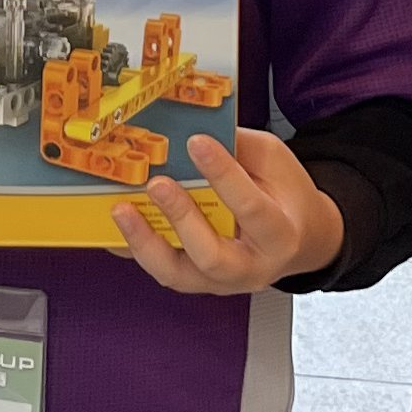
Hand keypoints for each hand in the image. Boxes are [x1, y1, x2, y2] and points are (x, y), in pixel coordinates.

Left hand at [114, 129, 342, 293]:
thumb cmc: (285, 197)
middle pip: (211, 255)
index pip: (252, 209)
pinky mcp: (196, 282)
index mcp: (280, 235)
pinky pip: (158, 270)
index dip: (223, 176)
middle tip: (157, 183)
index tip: (197, 144)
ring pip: (177, 274)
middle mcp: (250, 267)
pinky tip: (112, 229)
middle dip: (180, 217)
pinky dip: (132, 250)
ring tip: (122, 209)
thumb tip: (193, 128)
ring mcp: (220, 281)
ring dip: (145, 241)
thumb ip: (238, 147)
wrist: (298, 240)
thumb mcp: (275, 162)